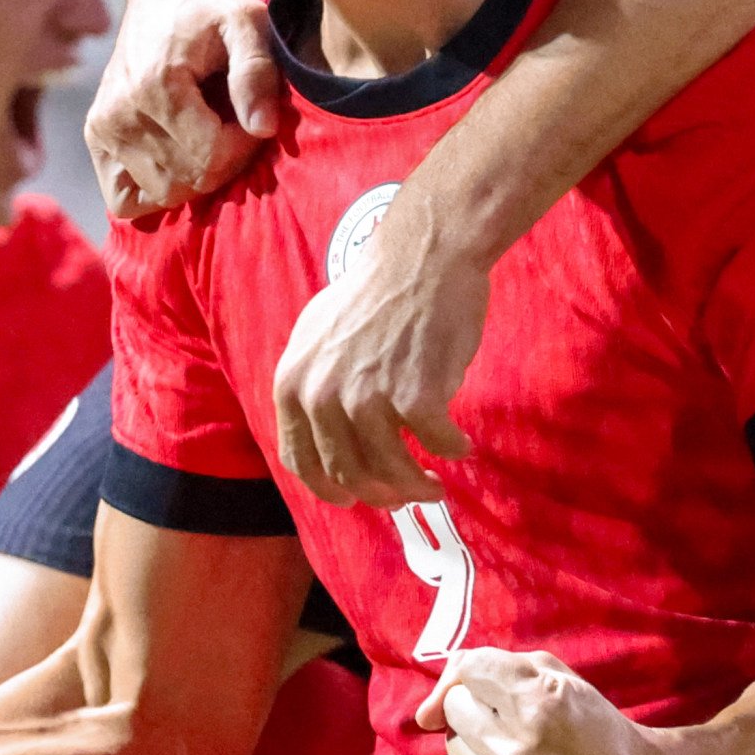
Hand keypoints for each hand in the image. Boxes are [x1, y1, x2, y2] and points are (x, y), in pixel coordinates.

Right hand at [84, 0, 282, 217]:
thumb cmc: (212, 4)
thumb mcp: (247, 23)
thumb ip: (257, 72)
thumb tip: (263, 128)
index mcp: (155, 85)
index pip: (210, 158)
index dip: (244, 146)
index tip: (255, 117)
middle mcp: (119, 112)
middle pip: (188, 180)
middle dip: (224, 159)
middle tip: (235, 121)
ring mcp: (101, 128)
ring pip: (163, 192)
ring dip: (196, 170)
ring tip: (208, 128)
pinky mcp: (95, 137)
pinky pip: (124, 199)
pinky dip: (156, 189)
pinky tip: (178, 156)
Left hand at [270, 182, 483, 506]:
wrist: (422, 259)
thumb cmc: (375, 293)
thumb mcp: (317, 335)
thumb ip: (312, 384)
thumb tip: (323, 433)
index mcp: (293, 384)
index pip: (301, 460)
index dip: (328, 488)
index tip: (354, 496)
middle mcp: (322, 397)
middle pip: (347, 474)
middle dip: (380, 494)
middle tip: (405, 495)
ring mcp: (367, 399)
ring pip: (391, 471)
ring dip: (418, 488)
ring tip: (437, 486)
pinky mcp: (415, 397)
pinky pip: (437, 444)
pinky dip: (452, 451)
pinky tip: (461, 447)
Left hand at [419, 648, 680, 754]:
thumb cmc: (595, 730)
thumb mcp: (558, 678)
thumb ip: (490, 666)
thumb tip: (424, 711)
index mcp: (538, 702)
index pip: (472, 668)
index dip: (490, 677)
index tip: (511, 691)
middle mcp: (515, 749)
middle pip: (455, 707)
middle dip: (483, 709)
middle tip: (518, 725)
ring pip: (450, 745)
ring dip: (477, 745)